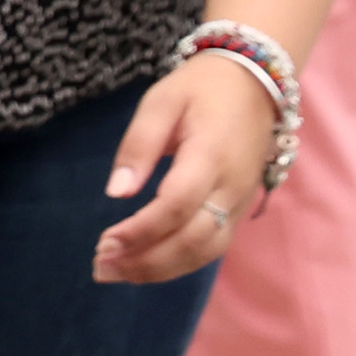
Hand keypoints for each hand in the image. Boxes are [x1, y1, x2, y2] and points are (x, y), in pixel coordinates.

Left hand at [94, 52, 276, 282]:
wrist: (254, 83)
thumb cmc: (200, 88)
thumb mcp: (161, 101)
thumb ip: (138, 145)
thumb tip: (116, 193)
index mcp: (211, 155)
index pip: (177, 205)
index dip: (141, 230)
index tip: (104, 242)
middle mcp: (231, 186)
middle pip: (193, 240)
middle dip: (146, 261)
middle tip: (101, 267)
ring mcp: (240, 201)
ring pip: (206, 252)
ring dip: (161, 269)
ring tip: (116, 272)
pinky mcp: (240, 209)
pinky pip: (213, 246)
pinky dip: (179, 262)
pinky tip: (146, 265)